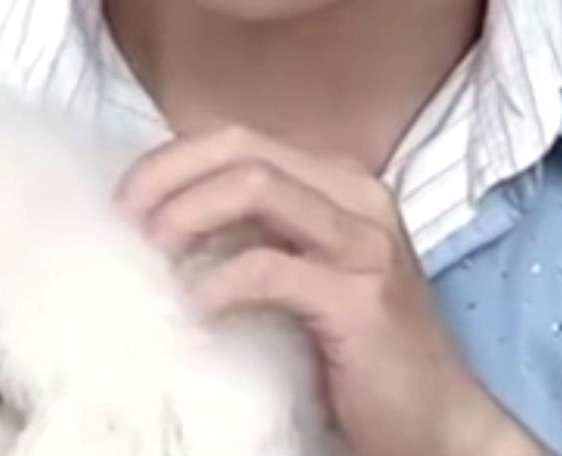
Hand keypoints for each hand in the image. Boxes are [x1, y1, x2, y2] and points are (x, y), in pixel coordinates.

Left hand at [114, 123, 545, 455]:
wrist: (438, 421)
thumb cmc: (360, 347)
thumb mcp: (307, 270)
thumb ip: (259, 233)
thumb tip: (167, 218)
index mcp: (340, 180)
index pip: (241, 139)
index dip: (174, 159)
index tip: (125, 198)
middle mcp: (357, 194)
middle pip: (244, 148)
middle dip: (170, 173)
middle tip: (124, 218)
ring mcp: (365, 240)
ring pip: (257, 186)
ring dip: (187, 212)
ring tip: (149, 251)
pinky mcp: (361, 296)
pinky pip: (269, 268)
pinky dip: (217, 282)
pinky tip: (192, 308)